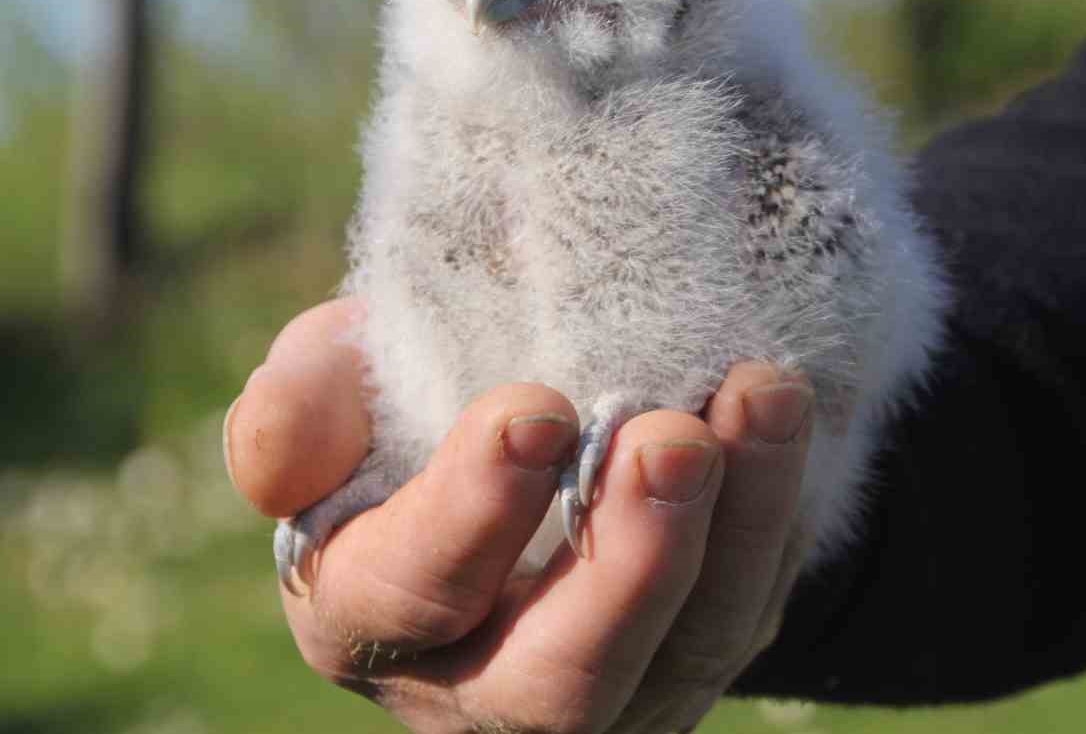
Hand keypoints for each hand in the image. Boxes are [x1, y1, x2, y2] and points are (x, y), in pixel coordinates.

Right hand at [224, 298, 814, 732]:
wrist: (513, 440)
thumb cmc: (400, 416)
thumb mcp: (339, 396)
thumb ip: (305, 405)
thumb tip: (309, 417)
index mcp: (365, 613)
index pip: (406, 594)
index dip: (471, 513)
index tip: (538, 407)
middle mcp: (476, 686)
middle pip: (557, 683)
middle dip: (624, 564)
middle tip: (668, 441)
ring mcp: (597, 690)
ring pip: (680, 657)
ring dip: (733, 531)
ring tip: (762, 397)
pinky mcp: (681, 662)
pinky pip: (743, 619)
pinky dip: (775, 522)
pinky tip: (780, 418)